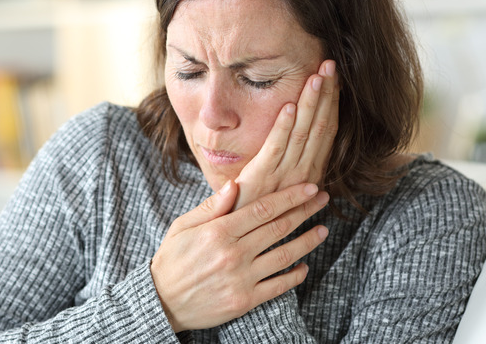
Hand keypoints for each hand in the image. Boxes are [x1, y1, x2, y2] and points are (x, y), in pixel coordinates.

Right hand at [151, 181, 328, 332]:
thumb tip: (235, 184)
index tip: (309, 187)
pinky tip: (304, 266)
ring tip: (323, 230)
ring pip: (284, 255)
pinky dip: (295, 276)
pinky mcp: (245, 300)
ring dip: (307, 241)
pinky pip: (278, 286)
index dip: (290, 197)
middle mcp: (233, 253)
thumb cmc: (172, 259)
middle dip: (305, 211)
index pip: (263, 209)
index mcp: (218, 231)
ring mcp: (241, 278)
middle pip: (278, 228)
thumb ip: (211, 206)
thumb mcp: (183, 226)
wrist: (162, 301)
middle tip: (323, 200)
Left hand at [234, 60, 338, 209]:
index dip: (332, 103)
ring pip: (302, 133)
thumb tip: (315, 172)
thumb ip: (294, 172)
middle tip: (331, 64)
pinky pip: (275, 147)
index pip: (326, 131)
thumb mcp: (282, 188)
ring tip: (317, 76)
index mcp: (310, 173)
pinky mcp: (261, 178)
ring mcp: (283, 175)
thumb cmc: (257, 209)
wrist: (239, 236)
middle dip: (326, 94)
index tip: (335, 77)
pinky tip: (288, 105)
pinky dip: (283, 126)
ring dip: (310, 103)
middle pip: (319, 126)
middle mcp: (303, 173)